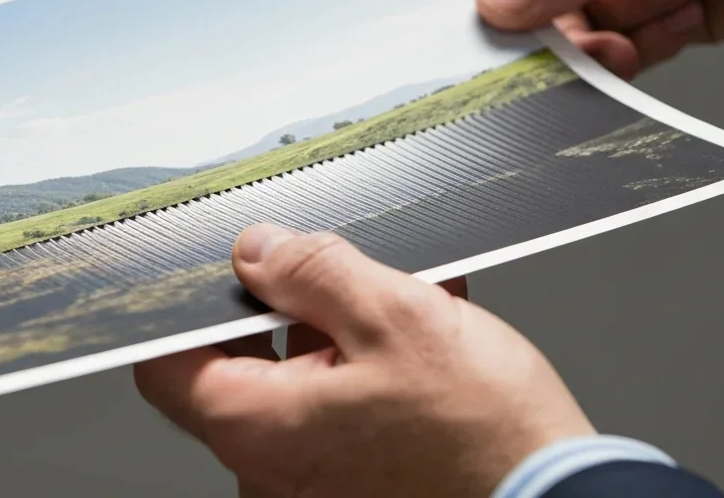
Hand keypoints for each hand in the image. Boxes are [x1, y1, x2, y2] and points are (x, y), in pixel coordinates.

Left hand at [133, 225, 593, 497]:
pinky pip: (338, 412)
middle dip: (292, 306)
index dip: (183, 306)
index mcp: (259, 428)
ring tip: (406, 294)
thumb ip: (312, 272)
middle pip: (242, 365)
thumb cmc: (485, 433)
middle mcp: (273, 469)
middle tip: (343, 272)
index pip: (166, 364)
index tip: (217, 268)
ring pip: (300, 382)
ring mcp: (314, 484)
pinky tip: (421, 329)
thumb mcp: (395, 316)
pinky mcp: (356, 486)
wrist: (557, 497)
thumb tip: (258, 250)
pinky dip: (368, 368)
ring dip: (342, 330)